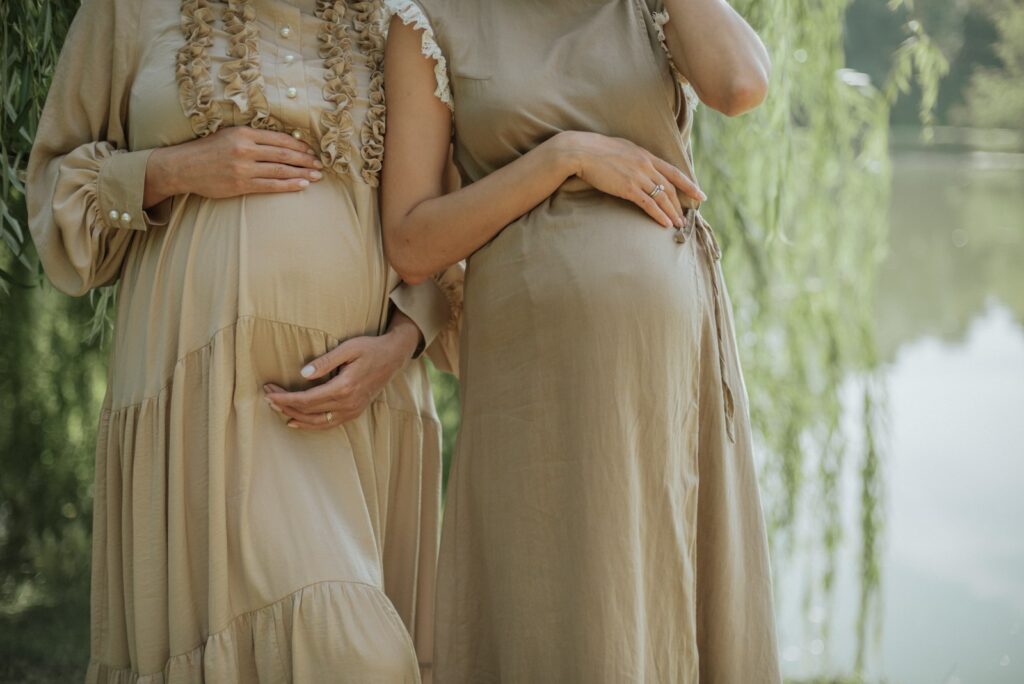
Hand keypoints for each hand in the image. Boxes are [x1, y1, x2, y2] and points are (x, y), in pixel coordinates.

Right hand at [144, 127, 323, 206]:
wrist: (183, 167)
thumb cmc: (208, 150)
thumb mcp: (230, 135)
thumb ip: (253, 138)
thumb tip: (282, 143)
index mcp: (244, 133)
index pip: (279, 139)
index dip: (299, 145)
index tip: (312, 150)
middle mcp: (245, 149)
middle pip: (284, 155)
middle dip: (305, 160)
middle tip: (320, 164)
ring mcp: (243, 169)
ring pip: (280, 170)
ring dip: (302, 174)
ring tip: (316, 176)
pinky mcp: (240, 185)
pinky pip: (270, 186)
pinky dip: (288, 185)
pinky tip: (301, 186)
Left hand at [263, 314, 420, 429]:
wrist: (394, 357)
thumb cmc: (370, 348)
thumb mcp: (348, 348)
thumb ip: (325, 361)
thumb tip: (303, 373)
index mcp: (344, 388)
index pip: (306, 399)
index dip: (285, 397)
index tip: (269, 392)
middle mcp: (347, 404)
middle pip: (308, 412)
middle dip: (285, 405)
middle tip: (267, 396)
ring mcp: (352, 411)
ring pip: (316, 422)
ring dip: (294, 416)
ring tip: (277, 408)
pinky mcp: (354, 412)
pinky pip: (327, 424)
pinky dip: (310, 425)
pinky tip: (296, 421)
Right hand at [552, 131, 705, 228]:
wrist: (582, 151)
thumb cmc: (597, 150)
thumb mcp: (623, 148)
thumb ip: (635, 157)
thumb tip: (640, 165)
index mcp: (646, 155)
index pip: (673, 172)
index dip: (689, 184)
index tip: (699, 194)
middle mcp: (646, 165)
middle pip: (670, 187)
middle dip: (680, 204)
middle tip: (686, 217)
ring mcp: (638, 177)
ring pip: (662, 197)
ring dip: (672, 213)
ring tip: (678, 224)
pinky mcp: (628, 188)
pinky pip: (649, 204)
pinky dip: (659, 215)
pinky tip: (665, 224)